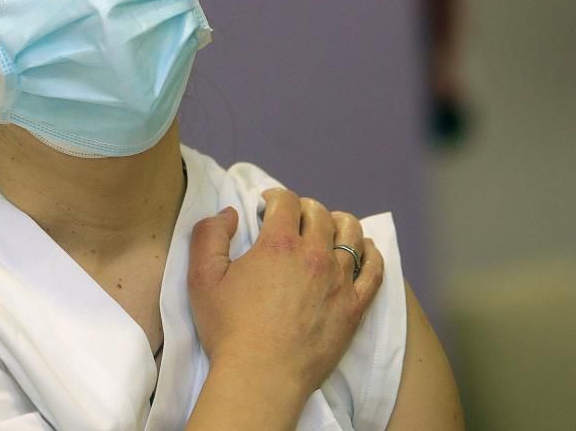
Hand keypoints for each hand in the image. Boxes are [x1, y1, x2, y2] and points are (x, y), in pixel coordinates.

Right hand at [187, 188, 383, 395]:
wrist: (261, 377)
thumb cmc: (228, 328)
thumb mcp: (201, 277)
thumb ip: (209, 235)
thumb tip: (230, 212)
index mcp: (278, 245)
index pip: (286, 202)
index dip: (275, 197)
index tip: (266, 206)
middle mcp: (314, 256)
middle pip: (319, 213)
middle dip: (303, 208)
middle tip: (292, 220)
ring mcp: (340, 281)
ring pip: (351, 234)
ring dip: (338, 223)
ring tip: (327, 229)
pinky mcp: (355, 307)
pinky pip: (374, 270)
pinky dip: (370, 252)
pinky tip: (363, 250)